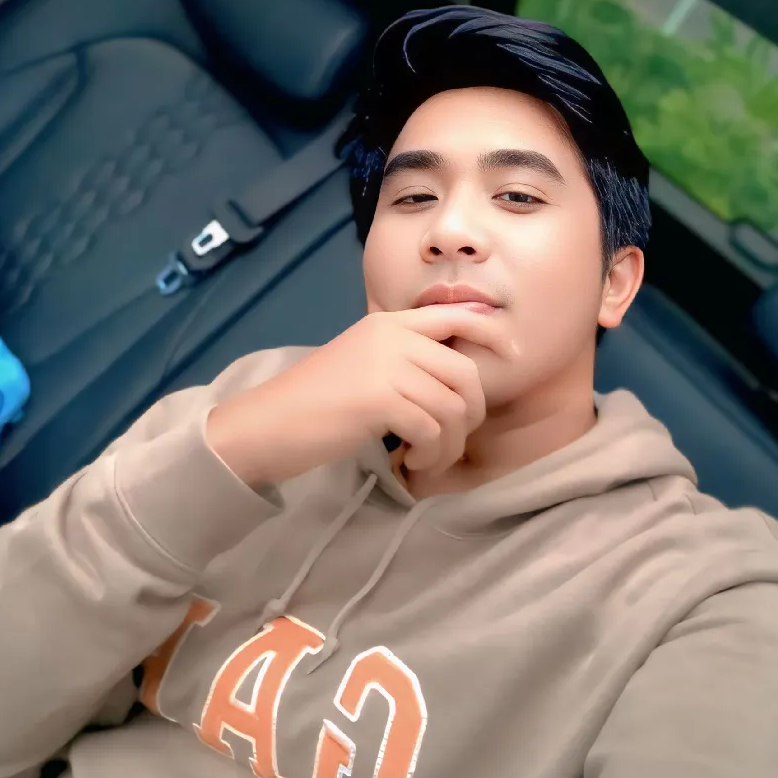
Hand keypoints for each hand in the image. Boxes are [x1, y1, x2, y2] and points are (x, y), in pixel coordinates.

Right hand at [205, 306, 498, 487]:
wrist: (265, 425)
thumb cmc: (312, 404)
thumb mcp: (361, 364)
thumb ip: (402, 361)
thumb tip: (453, 381)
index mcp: (388, 323)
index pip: (456, 314)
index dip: (492, 332)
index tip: (511, 355)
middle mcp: (392, 337)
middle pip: (465, 372)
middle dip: (470, 414)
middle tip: (450, 441)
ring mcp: (386, 366)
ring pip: (453, 407)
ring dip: (448, 444)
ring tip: (425, 459)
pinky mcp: (380, 399)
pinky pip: (433, 429)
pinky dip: (431, 454)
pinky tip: (411, 463)